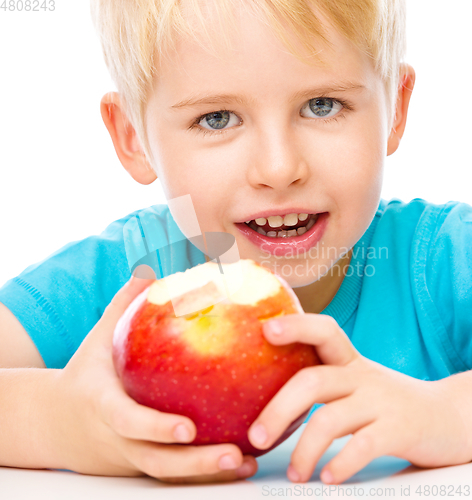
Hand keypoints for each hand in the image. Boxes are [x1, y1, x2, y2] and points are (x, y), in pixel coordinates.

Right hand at [50, 274, 256, 482]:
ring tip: (247, 463)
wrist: (59, 424)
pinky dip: (208, 474)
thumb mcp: (97, 341)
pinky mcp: (144, 466)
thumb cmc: (84, 376)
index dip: (155, 427)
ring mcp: (132, 458)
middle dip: (195, 463)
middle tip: (234, 452)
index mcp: (104, 406)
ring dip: (209, 473)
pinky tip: (244, 464)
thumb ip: (120, 308)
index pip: (128, 421)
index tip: (187, 428)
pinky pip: (176, 474)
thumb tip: (147, 272)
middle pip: (157, 462)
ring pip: (170, 474)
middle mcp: (119, 440)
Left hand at [246, 313, 471, 483]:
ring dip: (304, 450)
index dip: (295, 326)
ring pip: (330, 419)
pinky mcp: (398, 430)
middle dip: (278, 410)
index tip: (265, 330)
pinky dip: (340, 464)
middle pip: (312, 381)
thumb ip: (322, 386)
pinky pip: (362, 446)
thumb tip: (267, 403)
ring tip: (294, 475)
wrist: (448, 417)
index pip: (323, 331)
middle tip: (255, 438)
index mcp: (349, 361)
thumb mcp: (357, 382)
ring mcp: (381, 401)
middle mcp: (362, 376)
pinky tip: (328, 478)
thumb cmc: (387, 402)